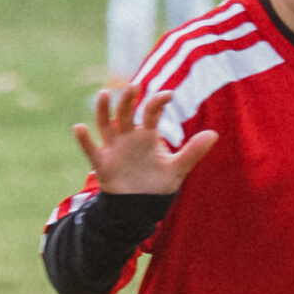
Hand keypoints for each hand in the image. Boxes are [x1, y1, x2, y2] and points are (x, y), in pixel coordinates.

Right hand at [71, 85, 218, 197]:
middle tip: (133, 86)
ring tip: (104, 94)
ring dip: (103, 109)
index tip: (169, 95)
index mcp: (147, 134)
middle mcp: (129, 136)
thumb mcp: (177, 168)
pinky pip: (91, 150)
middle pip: (126, 112)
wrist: (140, 207)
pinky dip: (84, 139)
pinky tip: (78, 128)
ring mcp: (114, 148)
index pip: (151, 111)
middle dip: (128, 99)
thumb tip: (214, 134)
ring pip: (105, 124)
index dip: (158, 101)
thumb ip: (193, 151)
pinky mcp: (103, 164)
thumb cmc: (158, 183)